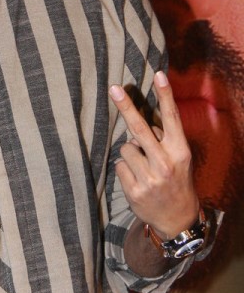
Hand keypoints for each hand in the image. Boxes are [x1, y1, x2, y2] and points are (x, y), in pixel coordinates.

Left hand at [109, 71, 198, 237]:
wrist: (177, 218)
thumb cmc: (176, 179)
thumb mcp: (179, 159)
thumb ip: (163, 140)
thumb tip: (137, 123)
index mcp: (180, 151)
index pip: (171, 118)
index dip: (165, 95)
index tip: (159, 75)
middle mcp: (166, 163)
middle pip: (139, 128)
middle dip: (126, 106)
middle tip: (113, 88)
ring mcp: (150, 178)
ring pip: (126, 148)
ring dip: (130, 154)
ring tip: (144, 168)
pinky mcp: (134, 190)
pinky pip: (119, 166)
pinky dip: (125, 169)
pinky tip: (137, 180)